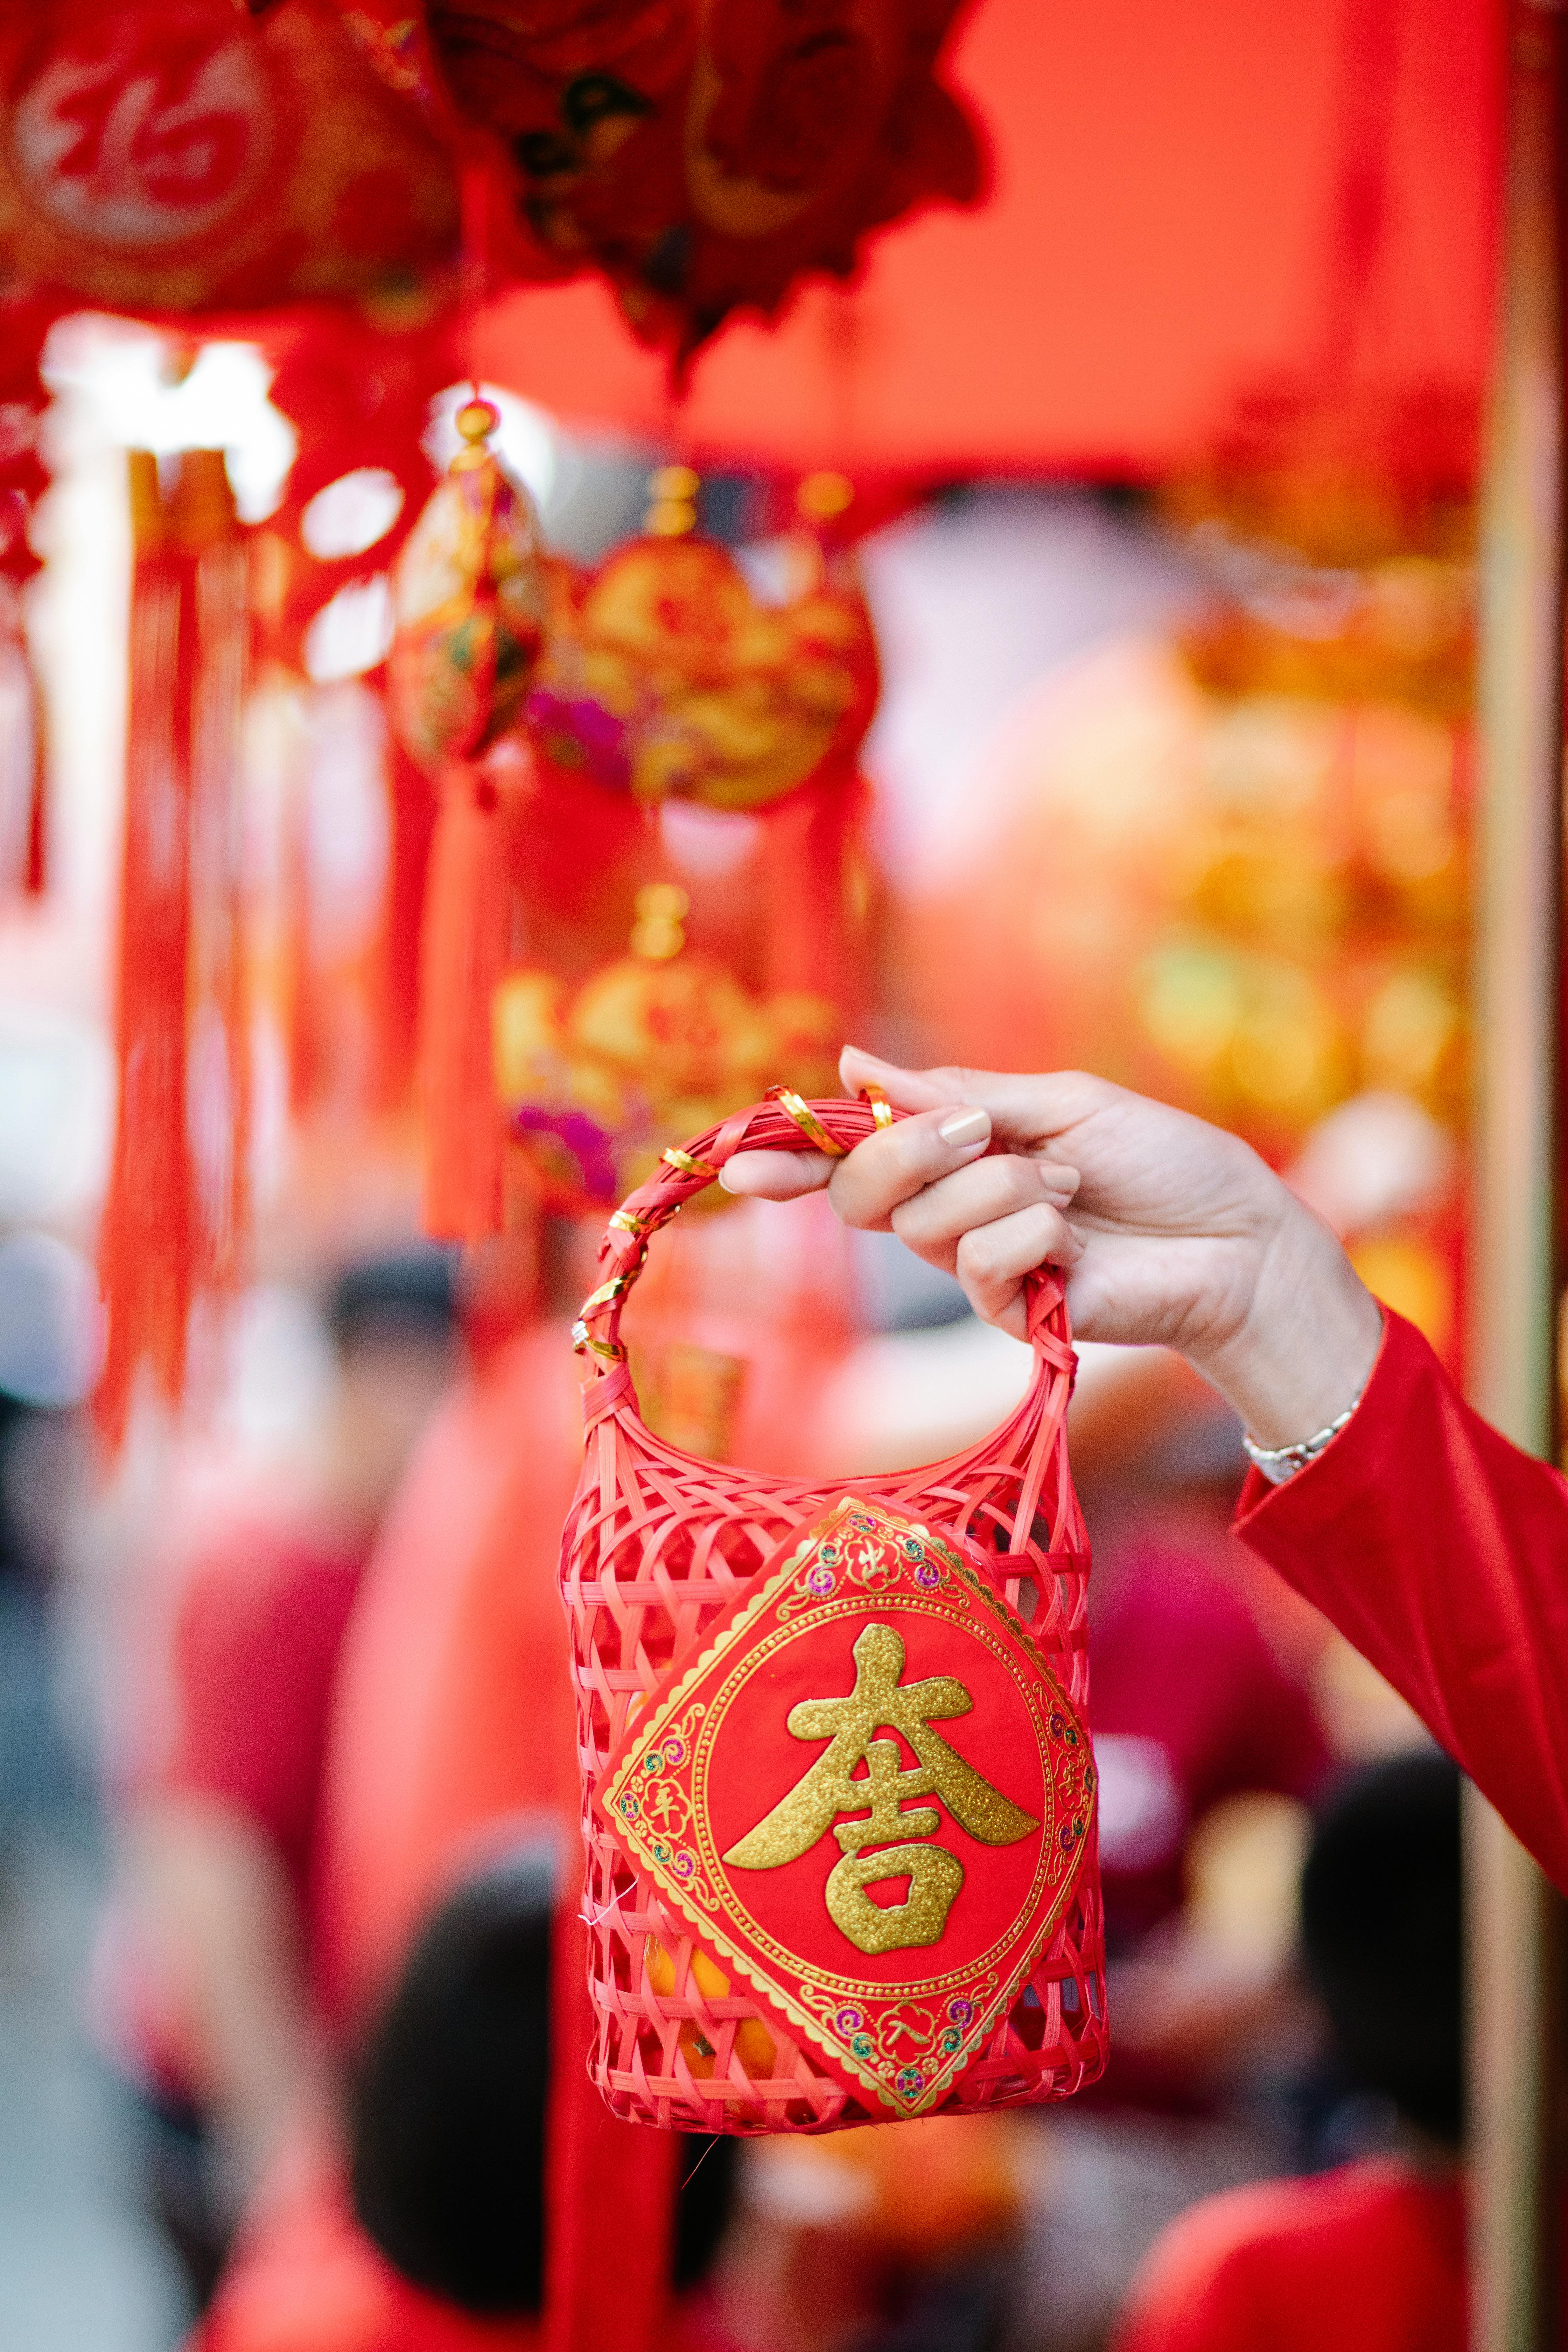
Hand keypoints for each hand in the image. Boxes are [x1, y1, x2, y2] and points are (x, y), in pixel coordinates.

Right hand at [722, 1048, 1382, 1446]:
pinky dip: (1028, 1232)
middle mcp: (953, 1212)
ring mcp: (977, 1266)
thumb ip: (956, 1093)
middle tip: (981, 1130)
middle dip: (910, 1150)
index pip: (854, 1156)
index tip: (740, 1160)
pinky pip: (977, 1263)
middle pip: (866, 1189)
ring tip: (1069, 1184)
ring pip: (922, 1222)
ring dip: (1001, 1185)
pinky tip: (1073, 1235)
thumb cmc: (1164, 1161)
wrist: (1237, 1235)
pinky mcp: (1010, 1313)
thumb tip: (856, 1063)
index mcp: (958, 1152)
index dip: (795, 1156)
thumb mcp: (1059, 1102)